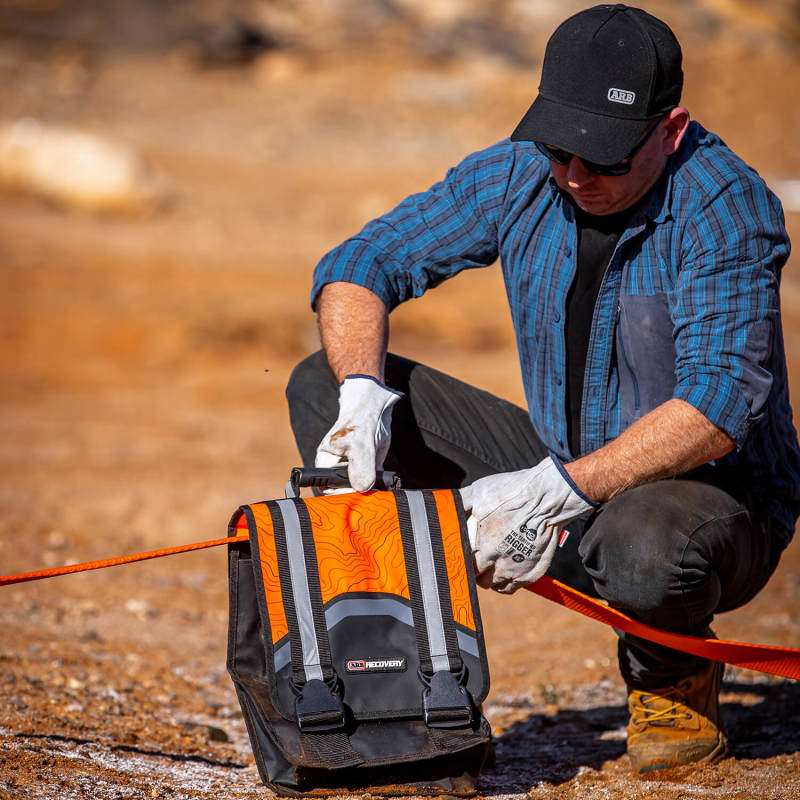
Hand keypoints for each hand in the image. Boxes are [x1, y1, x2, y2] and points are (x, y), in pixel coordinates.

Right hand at [315, 375, 402, 491]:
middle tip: (372, 492)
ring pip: (360, 492)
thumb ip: (360, 468)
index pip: (327, 490)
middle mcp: (337, 470)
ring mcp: (354, 472)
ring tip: (379, 485)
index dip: (341, 496)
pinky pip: (373, 486)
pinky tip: (386, 482)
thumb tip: (362, 489)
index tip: (358, 495)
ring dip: (371, 493)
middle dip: (358, 497)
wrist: (375, 409)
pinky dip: (381, 487)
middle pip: (344, 494)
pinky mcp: (369, 471)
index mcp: (325, 464)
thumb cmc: (360, 421)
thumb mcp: (360, 444)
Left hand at [459, 455, 597, 592]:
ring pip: (496, 586)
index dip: (463, 560)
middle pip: (480, 579)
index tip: (464, 554)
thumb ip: (460, 504)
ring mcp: (517, 570)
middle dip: (477, 569)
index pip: (465, 566)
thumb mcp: (480, 492)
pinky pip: (514, 586)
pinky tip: (507, 568)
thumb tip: (444, 507)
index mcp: (484, 547)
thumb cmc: (515, 492)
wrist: (548, 497)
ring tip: (493, 563)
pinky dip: (509, 580)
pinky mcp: (533, 572)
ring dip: (491, 577)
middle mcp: (499, 563)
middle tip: (479, 556)